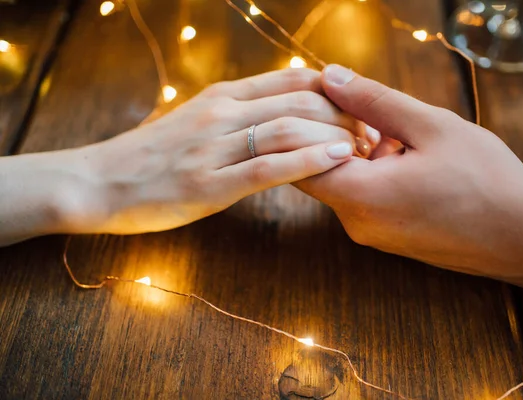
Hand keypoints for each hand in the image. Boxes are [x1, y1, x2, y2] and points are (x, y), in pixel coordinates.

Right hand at [57, 68, 378, 234]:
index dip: (335, 90)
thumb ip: (237, 114)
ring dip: (334, 136)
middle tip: (371, 135)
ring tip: (364, 149)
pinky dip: (307, 161)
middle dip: (346, 115)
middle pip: (300, 101)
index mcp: (223, 96)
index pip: (292, 79)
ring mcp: (215, 147)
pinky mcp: (210, 184)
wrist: (98, 182)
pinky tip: (336, 160)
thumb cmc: (150, 156)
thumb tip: (282, 114)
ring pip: (289, 129)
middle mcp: (222, 113)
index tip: (360, 108)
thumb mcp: (195, 121)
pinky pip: (268, 167)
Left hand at [296, 65, 522, 279]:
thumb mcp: (430, 127)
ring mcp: (372, 235)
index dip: (305, 126)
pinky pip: (364, 199)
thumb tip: (329, 79)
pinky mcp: (388, 238)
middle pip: (319, 170)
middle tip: (366, 110)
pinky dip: (372, 173)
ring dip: (358, 153)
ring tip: (395, 132)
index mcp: (359, 196)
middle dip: (334, 135)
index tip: (328, 101)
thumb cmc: (485, 180)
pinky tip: (405, 156)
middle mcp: (356, 223)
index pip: (297, 161)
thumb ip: (373, 102)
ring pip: (344, 183)